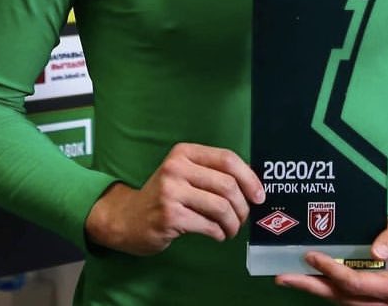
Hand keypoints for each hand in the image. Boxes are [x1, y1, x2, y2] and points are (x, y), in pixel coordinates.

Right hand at [84, 142, 264, 255]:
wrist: (128, 218)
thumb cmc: (166, 196)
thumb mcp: (185, 174)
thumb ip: (213, 173)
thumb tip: (253, 184)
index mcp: (184, 152)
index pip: (227, 158)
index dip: (249, 177)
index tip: (259, 195)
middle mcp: (176, 168)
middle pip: (227, 184)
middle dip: (243, 206)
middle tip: (244, 217)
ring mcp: (170, 192)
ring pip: (220, 206)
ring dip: (233, 223)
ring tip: (231, 229)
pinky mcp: (169, 216)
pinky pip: (208, 225)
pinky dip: (219, 233)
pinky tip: (217, 234)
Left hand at [275, 206, 387, 304]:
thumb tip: (375, 250)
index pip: (356, 284)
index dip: (333, 271)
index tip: (312, 256)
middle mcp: (381, 301)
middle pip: (341, 296)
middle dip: (311, 286)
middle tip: (283, 277)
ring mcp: (371, 301)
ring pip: (337, 298)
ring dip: (311, 287)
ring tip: (285, 277)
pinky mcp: (363, 296)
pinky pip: (338, 293)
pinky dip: (320, 285)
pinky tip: (302, 276)